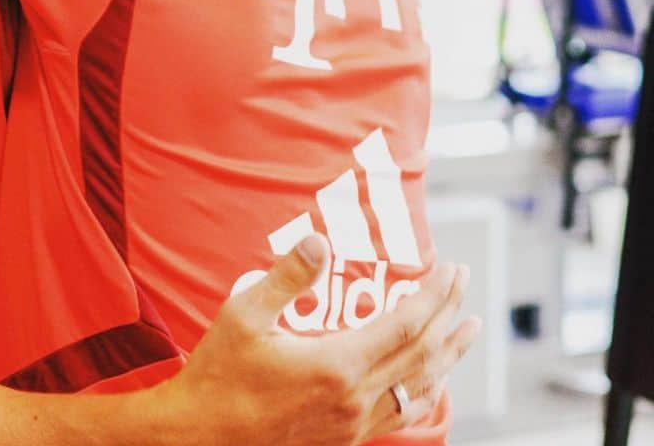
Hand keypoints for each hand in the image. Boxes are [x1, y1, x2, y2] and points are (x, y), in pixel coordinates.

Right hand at [151, 235, 479, 445]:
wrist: (200, 438)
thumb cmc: (219, 376)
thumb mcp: (245, 315)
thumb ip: (287, 278)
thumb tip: (319, 242)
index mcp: (336, 366)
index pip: (406, 326)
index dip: (434, 295)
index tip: (451, 268)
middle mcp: (355, 400)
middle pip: (422, 354)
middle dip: (449, 314)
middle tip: (465, 282)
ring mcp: (353, 426)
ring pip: (419, 387)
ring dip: (449, 353)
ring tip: (468, 329)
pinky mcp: (344, 441)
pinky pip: (401, 413)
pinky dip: (425, 389)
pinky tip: (429, 379)